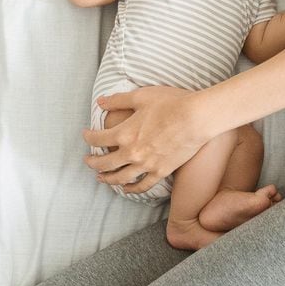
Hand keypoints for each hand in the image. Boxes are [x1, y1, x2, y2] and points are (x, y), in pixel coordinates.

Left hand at [82, 86, 207, 194]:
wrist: (197, 118)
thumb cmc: (171, 103)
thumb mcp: (142, 96)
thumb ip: (118, 100)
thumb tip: (100, 101)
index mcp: (124, 133)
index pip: (98, 139)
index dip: (89, 137)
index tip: (86, 135)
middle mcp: (132, 153)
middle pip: (105, 163)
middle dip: (93, 162)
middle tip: (88, 161)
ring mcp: (147, 165)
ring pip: (121, 178)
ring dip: (108, 179)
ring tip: (101, 177)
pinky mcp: (162, 171)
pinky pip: (143, 185)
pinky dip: (132, 189)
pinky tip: (126, 189)